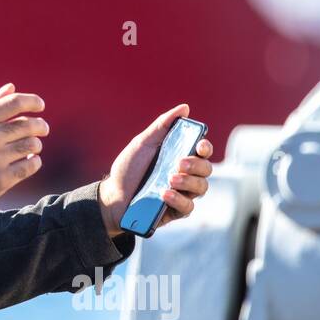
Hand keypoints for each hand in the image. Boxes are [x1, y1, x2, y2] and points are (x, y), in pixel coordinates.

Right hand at [0, 83, 47, 212]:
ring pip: (32, 145)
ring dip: (37, 144)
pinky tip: (30, 160)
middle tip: (43, 128)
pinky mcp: (1, 180)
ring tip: (33, 146)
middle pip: (28, 124)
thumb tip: (12, 88)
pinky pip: (30, 166)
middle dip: (40, 125)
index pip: (14, 103)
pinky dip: (35, 162)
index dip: (32, 101)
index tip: (40, 106)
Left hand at [98, 103, 212, 236]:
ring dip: (188, 182)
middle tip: (178, 163)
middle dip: (196, 165)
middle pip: (207, 169)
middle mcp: (186, 175)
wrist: (112, 195)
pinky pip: (188, 207)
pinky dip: (178, 199)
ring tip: (170, 179)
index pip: (203, 151)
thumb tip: (184, 108)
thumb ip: (162, 126)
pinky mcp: (176, 211)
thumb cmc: (129, 168)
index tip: (199, 145)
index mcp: (181, 156)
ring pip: (201, 188)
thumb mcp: (142, 143)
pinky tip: (164, 194)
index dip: (205, 147)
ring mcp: (183, 193)